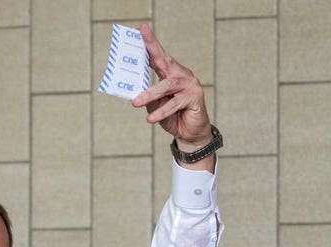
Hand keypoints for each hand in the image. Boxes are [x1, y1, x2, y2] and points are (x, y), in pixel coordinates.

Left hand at [131, 23, 211, 149]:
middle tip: (141, 39)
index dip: (150, 43)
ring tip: (135, 103)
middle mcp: (181, 75)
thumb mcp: (155, 105)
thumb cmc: (173, 116)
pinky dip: (161, 111)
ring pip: (167, 85)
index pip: (158, 56)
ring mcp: (190, 85)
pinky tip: (151, 119)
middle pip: (165, 60)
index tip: (141, 29)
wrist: (190, 134)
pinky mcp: (194, 98)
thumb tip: (135, 94)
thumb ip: (148, 97)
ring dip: (149, 94)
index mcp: (171, 74)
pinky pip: (174, 103)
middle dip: (152, 48)